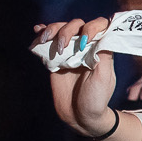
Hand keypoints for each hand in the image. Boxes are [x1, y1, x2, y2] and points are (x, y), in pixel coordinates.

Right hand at [34, 17, 117, 136]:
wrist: (79, 115)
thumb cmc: (96, 98)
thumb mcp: (104, 77)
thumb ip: (103, 55)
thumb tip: (99, 35)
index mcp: (101, 50)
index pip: (99, 26)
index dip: (91, 27)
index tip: (84, 39)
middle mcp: (86, 48)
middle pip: (76, 25)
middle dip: (66, 30)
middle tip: (61, 46)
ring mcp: (70, 52)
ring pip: (60, 30)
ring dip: (52, 29)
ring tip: (45, 40)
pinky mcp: (56, 59)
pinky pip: (48, 42)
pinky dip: (41, 34)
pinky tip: (37, 33)